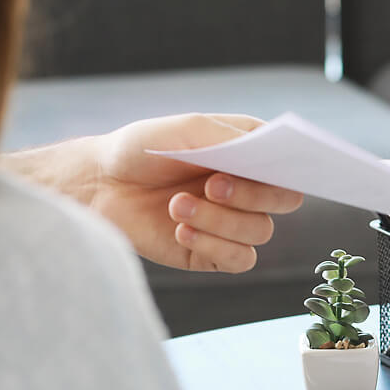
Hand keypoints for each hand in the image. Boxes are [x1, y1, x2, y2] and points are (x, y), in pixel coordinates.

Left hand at [1, 113, 304, 271]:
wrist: (99, 184)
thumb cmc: (142, 149)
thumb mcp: (185, 129)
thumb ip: (228, 138)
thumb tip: (265, 151)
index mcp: (249, 154)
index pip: (290, 164)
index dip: (289, 169)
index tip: (271, 167)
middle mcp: (248, 189)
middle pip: (285, 201)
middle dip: (252, 194)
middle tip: (212, 185)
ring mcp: (232, 223)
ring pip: (261, 231)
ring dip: (220, 220)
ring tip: (177, 206)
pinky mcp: (214, 253)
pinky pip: (240, 260)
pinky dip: (214, 246)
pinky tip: (180, 231)